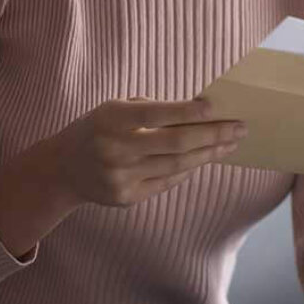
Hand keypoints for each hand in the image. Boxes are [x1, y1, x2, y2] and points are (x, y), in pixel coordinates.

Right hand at [45, 97, 245, 206]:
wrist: (62, 169)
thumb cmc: (99, 130)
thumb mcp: (114, 110)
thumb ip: (152, 109)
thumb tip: (201, 111)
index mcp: (110, 120)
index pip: (156, 113)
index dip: (188, 111)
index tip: (217, 107)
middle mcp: (114, 149)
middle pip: (176, 143)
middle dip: (214, 134)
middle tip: (240, 127)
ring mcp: (120, 176)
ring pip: (177, 165)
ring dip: (209, 153)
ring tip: (231, 143)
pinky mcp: (126, 197)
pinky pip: (168, 181)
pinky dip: (190, 168)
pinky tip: (206, 158)